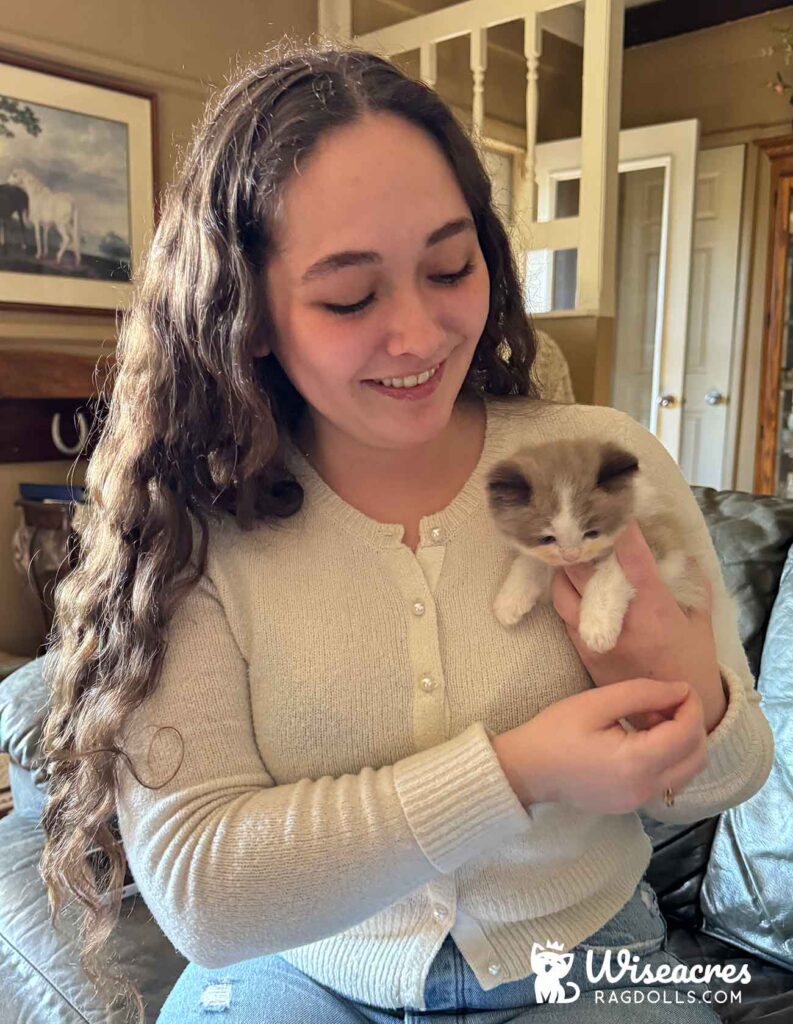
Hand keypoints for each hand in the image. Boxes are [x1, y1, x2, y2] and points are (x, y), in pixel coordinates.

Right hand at [493, 678, 707, 813]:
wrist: (526, 770)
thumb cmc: (555, 732)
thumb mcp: (595, 702)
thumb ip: (642, 694)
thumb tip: (681, 690)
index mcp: (636, 762)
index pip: (688, 733)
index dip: (691, 705)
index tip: (678, 685)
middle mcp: (646, 788)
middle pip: (698, 756)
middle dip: (691, 723)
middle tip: (664, 702)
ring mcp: (641, 801)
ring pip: (688, 770)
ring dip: (683, 741)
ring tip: (652, 719)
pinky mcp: (634, 804)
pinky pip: (670, 780)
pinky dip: (670, 756)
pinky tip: (643, 739)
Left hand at [550, 520, 725, 732]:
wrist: (671, 715)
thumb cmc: (690, 660)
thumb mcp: (699, 619)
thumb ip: (690, 582)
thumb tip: (677, 549)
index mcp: (654, 610)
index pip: (632, 561)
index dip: (622, 533)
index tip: (616, 509)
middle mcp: (620, 622)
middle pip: (585, 571)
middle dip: (581, 544)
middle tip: (580, 524)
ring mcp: (596, 637)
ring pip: (563, 590)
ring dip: (564, 567)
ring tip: (572, 552)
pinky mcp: (582, 650)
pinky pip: (562, 613)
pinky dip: (563, 593)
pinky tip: (569, 580)